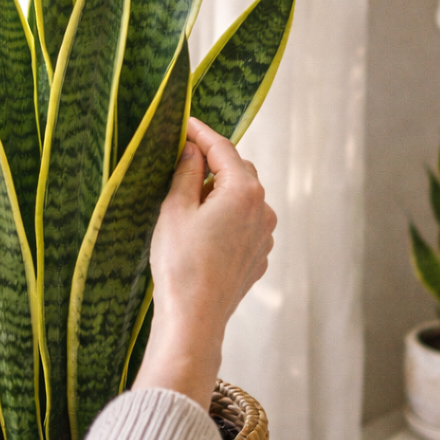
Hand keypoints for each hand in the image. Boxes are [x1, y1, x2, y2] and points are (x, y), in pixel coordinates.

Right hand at [132, 118, 276, 409]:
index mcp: (243, 191)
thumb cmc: (180, 263)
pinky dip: (228, 218)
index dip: (201, 133)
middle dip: (214, 162)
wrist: (194, 317)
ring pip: (244, 199)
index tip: (186, 122)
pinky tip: (204, 230)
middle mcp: (262, 209)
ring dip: (222, 192)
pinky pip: (245, 225)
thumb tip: (193, 150)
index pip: (222, 148)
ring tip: (190, 200)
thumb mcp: (174, 210)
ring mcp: (264, 235)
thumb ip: (186, 172)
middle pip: (239, 171)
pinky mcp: (259, 257)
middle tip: (183, 160)